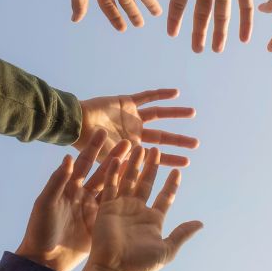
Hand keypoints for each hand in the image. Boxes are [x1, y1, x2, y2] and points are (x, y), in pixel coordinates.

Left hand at [16, 131, 129, 270]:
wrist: (46, 259)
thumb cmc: (41, 229)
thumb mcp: (46, 203)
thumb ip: (57, 181)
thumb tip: (68, 158)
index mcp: (68, 187)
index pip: (83, 162)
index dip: (93, 148)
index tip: (104, 131)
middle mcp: (82, 193)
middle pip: (101, 171)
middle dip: (115, 156)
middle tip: (130, 141)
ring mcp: (92, 207)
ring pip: (112, 186)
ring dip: (124, 173)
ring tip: (139, 160)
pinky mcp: (100, 221)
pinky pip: (115, 205)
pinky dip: (126, 195)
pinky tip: (139, 184)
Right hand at [77, 146, 202, 270]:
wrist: (114, 269)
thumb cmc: (141, 263)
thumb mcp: (167, 249)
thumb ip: (182, 234)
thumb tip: (201, 223)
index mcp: (153, 220)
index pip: (165, 197)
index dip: (171, 184)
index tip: (178, 170)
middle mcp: (138, 211)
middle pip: (146, 182)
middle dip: (152, 167)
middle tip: (156, 150)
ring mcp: (122, 207)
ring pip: (129, 180)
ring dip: (134, 164)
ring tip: (139, 147)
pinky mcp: (106, 207)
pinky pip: (110, 186)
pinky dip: (113, 172)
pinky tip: (117, 158)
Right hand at [79, 89, 198, 166]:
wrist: (75, 124)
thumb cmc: (87, 147)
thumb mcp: (109, 163)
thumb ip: (126, 167)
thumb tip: (143, 177)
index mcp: (131, 149)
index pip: (156, 156)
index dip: (171, 159)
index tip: (187, 163)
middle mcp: (134, 133)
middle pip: (162, 137)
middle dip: (178, 140)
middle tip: (196, 144)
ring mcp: (130, 117)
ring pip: (158, 115)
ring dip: (175, 114)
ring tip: (193, 113)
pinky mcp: (126, 103)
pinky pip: (147, 97)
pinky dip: (160, 94)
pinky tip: (176, 93)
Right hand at [147, 0, 253, 52]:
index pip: (180, 3)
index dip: (175, 19)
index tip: (172, 34)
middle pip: (202, 14)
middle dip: (198, 32)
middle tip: (197, 50)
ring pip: (222, 15)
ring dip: (220, 33)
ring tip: (216, 50)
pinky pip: (246, 8)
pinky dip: (246, 23)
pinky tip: (244, 39)